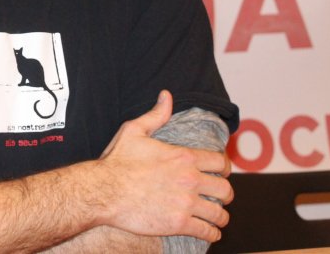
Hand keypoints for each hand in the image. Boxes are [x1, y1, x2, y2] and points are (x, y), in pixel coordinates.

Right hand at [97, 90, 231, 242]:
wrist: (103, 191)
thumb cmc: (118, 160)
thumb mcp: (135, 130)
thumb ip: (156, 114)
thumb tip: (167, 95)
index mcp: (183, 156)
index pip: (221, 163)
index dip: (224, 167)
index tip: (220, 172)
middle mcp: (189, 179)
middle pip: (226, 190)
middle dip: (225, 193)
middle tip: (219, 196)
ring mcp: (185, 203)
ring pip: (220, 214)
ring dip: (219, 216)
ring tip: (215, 217)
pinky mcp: (178, 224)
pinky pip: (208, 232)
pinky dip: (211, 233)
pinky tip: (207, 231)